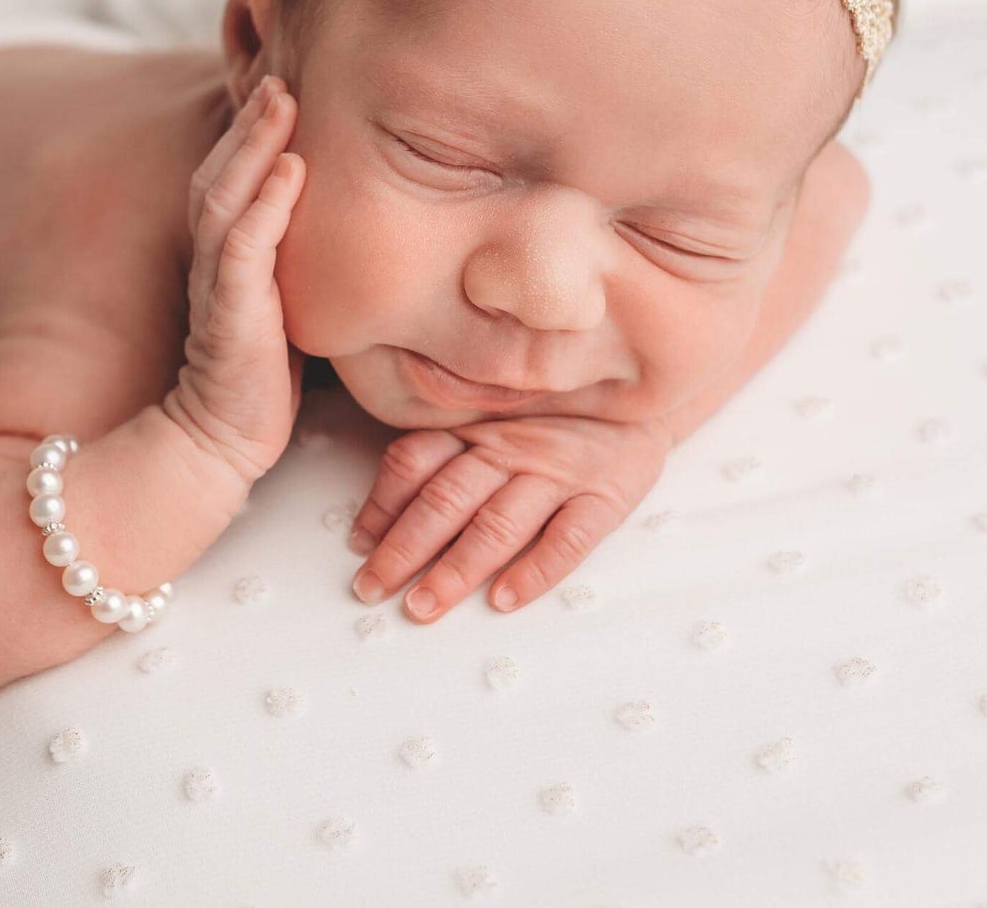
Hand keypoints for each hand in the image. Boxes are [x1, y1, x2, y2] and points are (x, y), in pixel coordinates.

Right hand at [162, 74, 305, 491]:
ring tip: (281, 101)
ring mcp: (220, 283)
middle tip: (280, 70)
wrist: (217, 441)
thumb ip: (291, 261)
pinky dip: (265, 206)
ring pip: (228, 196)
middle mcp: (215, 258)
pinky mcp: (231, 314)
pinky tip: (290, 172)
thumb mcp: (280, 304)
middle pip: (224, 170)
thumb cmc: (257, 376)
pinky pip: (243, 248)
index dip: (253, 131)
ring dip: (254, 145)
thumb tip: (342, 224)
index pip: (234, 177)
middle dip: (251, 120)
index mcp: (226, 253)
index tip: (284, 85)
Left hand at [346, 414, 671, 621]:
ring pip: (498, 522)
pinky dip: (535, 569)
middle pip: (447, 498)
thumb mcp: (493, 418)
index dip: (383, 503)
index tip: (359, 546)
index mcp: (475, 424)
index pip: (416, 460)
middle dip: (405, 548)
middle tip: (372, 590)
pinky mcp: (604, 496)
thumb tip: (374, 519)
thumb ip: (441, 451)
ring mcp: (557, 471)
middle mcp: (510, 446)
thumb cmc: (554, 416)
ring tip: (424, 605)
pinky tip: (505, 598)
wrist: (643, 395)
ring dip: (457, 568)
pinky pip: (568, 537)